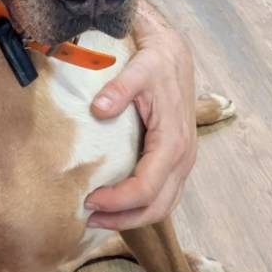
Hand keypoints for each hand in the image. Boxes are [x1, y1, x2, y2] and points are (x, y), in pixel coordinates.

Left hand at [84, 0, 195, 229]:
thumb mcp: (138, 69)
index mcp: (173, 142)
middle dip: (123, 219)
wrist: (174, 53)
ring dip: (132, 217)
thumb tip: (98, 109)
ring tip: (99, 218)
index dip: (118, 201)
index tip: (89, 200)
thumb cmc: (156, 61)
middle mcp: (183, 157)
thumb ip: (119, 88)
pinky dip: (141, 206)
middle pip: (157, 207)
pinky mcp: (176, 158)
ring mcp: (183, 161)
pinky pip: (163, 193)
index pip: (146, 187)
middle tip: (88, 218)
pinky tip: (117, 204)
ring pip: (163, 206)